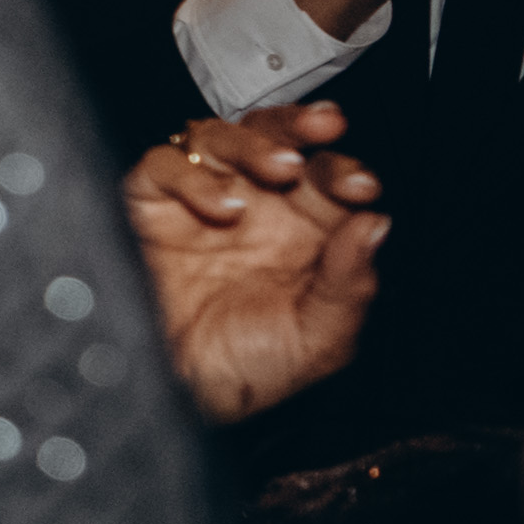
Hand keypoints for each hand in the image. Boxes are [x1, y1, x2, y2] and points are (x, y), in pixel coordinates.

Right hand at [124, 107, 385, 424]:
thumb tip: (376, 223)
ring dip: (253, 141)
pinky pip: (163, 166)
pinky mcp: (146, 206)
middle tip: (324, 130)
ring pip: (220, 136)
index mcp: (299, 234)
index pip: (326, 179)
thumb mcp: (317, 341)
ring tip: (278, 166)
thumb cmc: (246, 375)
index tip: (361, 184)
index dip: (344, 170)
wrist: (175, 397)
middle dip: (301, 126)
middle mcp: (250, 208)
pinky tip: (221, 206)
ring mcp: (195, 201)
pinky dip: (192, 175)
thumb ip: (350, 285)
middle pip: (274, 138)